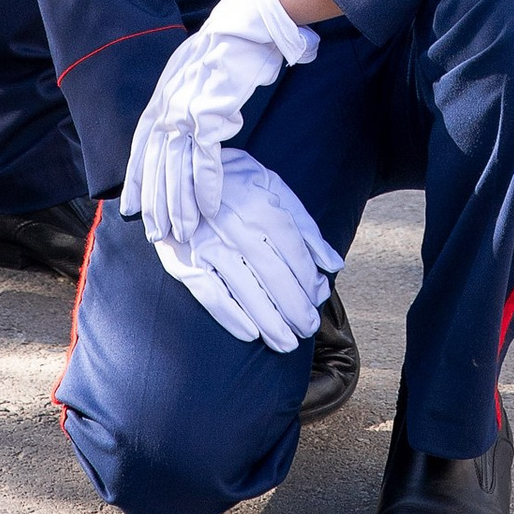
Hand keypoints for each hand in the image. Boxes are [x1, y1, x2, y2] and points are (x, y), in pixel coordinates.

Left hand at [122, 0, 318, 241]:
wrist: (250, 19)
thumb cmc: (231, 45)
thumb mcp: (198, 72)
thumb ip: (190, 99)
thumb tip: (197, 125)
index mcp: (164, 92)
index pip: (142, 141)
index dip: (136, 176)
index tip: (129, 205)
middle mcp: (169, 101)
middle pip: (155, 161)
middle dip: (154, 201)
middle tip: (154, 232)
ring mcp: (188, 107)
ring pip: (177, 166)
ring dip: (179, 202)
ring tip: (182, 230)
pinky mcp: (212, 111)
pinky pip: (206, 157)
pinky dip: (207, 185)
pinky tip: (209, 207)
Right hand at [144, 148, 339, 352]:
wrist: (180, 171)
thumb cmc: (236, 183)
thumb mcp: (274, 190)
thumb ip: (305, 227)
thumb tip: (333, 264)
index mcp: (261, 206)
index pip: (293, 252)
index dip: (308, 281)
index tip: (318, 300)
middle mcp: (236, 226)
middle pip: (274, 275)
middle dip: (295, 308)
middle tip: (307, 328)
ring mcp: (209, 244)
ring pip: (246, 290)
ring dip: (270, 321)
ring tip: (287, 342)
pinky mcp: (186, 260)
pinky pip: (211, 294)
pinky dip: (231, 317)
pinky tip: (251, 334)